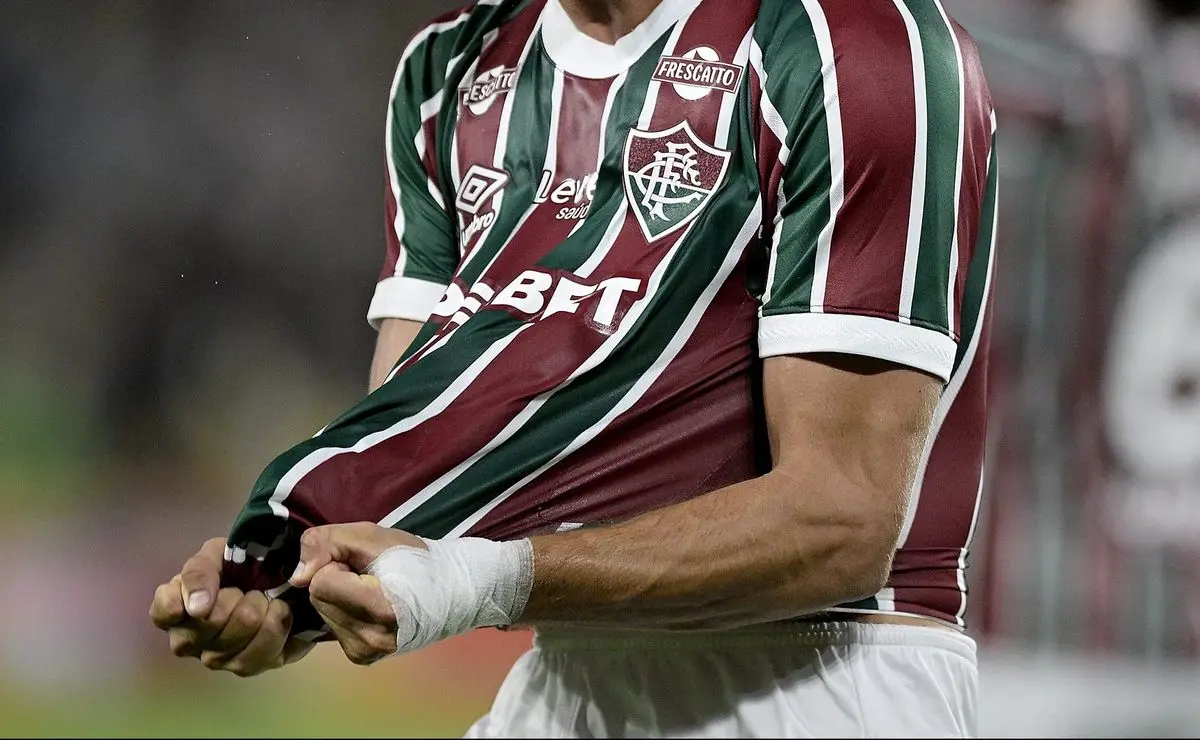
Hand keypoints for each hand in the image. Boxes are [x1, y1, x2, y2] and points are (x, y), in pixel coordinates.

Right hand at [149, 537, 313, 675]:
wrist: (281, 580)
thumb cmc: (238, 566)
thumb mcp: (216, 554)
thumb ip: (199, 572)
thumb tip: (197, 607)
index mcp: (173, 609)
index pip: (164, 611)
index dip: (183, 601)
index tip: (203, 595)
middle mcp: (187, 641)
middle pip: (211, 621)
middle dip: (237, 596)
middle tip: (246, 589)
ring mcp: (216, 659)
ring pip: (239, 634)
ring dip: (260, 608)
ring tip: (264, 599)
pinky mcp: (248, 666)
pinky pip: (261, 653)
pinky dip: (277, 623)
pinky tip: (278, 611)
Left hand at [289, 523, 426, 664]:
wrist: (450, 589)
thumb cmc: (414, 558)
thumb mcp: (371, 535)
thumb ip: (326, 543)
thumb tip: (297, 576)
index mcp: (379, 610)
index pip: (320, 584)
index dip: (337, 565)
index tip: (364, 564)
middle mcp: (371, 640)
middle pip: (318, 600)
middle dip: (336, 581)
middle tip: (370, 576)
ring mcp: (367, 653)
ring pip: (323, 613)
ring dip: (340, 597)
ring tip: (373, 589)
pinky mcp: (362, 657)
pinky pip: (333, 626)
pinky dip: (345, 612)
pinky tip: (369, 607)